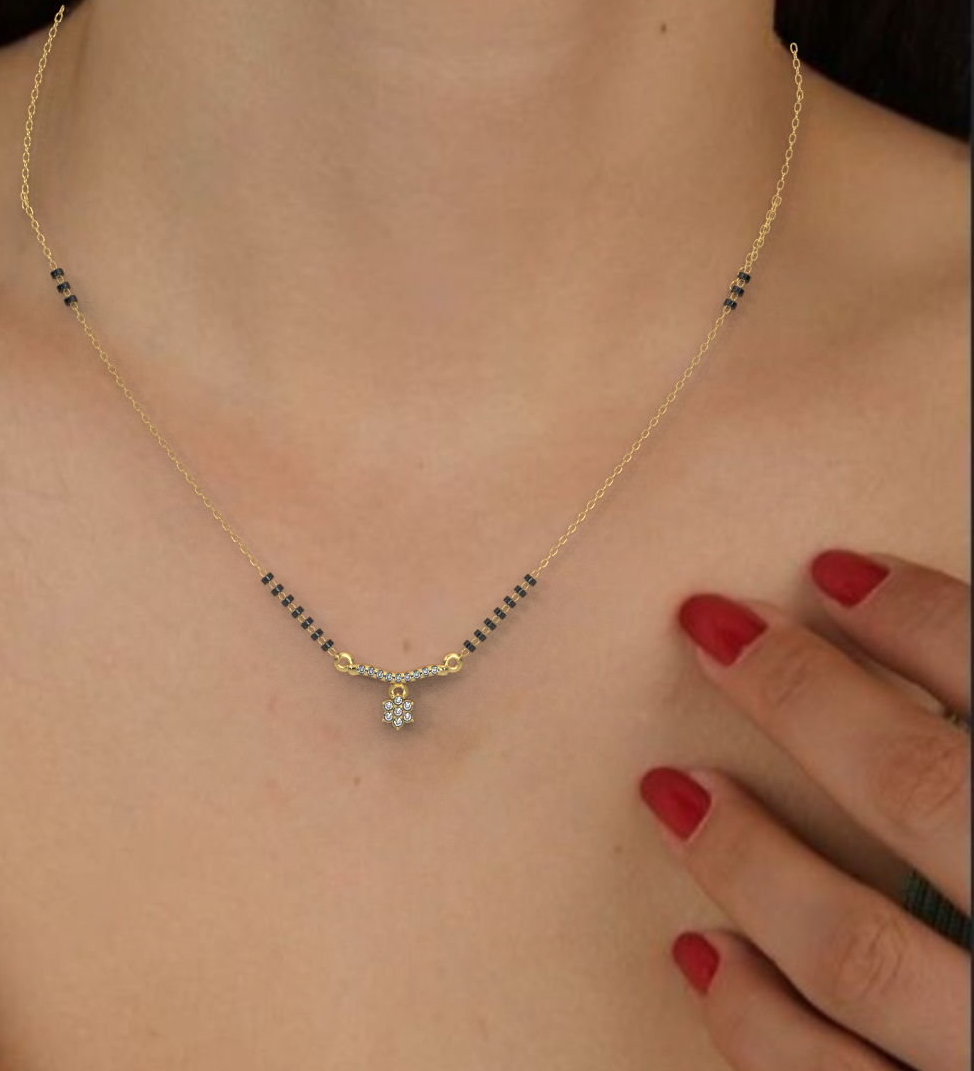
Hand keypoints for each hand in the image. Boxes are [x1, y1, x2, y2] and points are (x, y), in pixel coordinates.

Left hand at [640, 548, 970, 1070]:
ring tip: (669, 787)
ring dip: (747, 858)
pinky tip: (699, 954)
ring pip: (861, 950)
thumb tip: (921, 641)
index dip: (920, 617)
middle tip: (709, 628)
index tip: (831, 569)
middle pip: (923, 792)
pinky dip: (756, 1025)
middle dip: (803, 696)